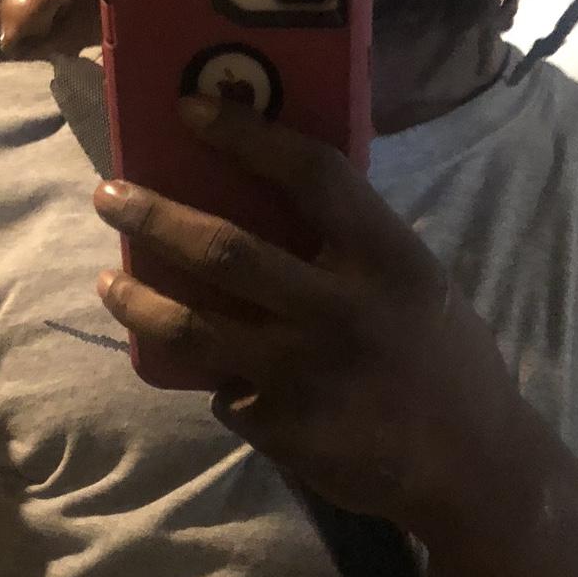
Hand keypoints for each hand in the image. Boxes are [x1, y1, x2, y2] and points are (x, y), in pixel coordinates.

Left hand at [92, 96, 544, 529]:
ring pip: (192, 328)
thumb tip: (267, 202)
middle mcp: (340, 311)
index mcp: (388, 259)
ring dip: (139, 302)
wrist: (468, 468)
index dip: (247, 135)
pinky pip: (223, 391)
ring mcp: (303, 373)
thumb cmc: (441, 362)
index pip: (312, 175)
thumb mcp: (416, 286)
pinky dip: (217, 380)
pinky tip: (222, 377)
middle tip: (109, 194)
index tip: (191, 109)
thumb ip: (353, 249)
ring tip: (110, 283)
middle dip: (154, 217)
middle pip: (224, 250)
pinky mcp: (279, 426)